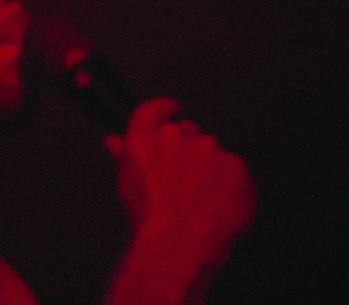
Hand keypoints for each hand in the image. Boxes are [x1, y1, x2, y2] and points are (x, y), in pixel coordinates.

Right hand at [107, 98, 254, 298]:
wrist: (180, 241)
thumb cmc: (148, 216)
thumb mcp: (127, 183)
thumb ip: (124, 155)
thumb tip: (113, 141)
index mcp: (145, 136)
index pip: (155, 109)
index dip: (164, 108)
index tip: (172, 108)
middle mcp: (177, 135)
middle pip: (186, 131)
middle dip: (187, 148)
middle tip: (186, 178)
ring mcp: (208, 148)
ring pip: (212, 151)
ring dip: (209, 166)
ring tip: (203, 198)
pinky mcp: (235, 165)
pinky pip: (233, 169)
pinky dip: (229, 182)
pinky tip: (219, 203)